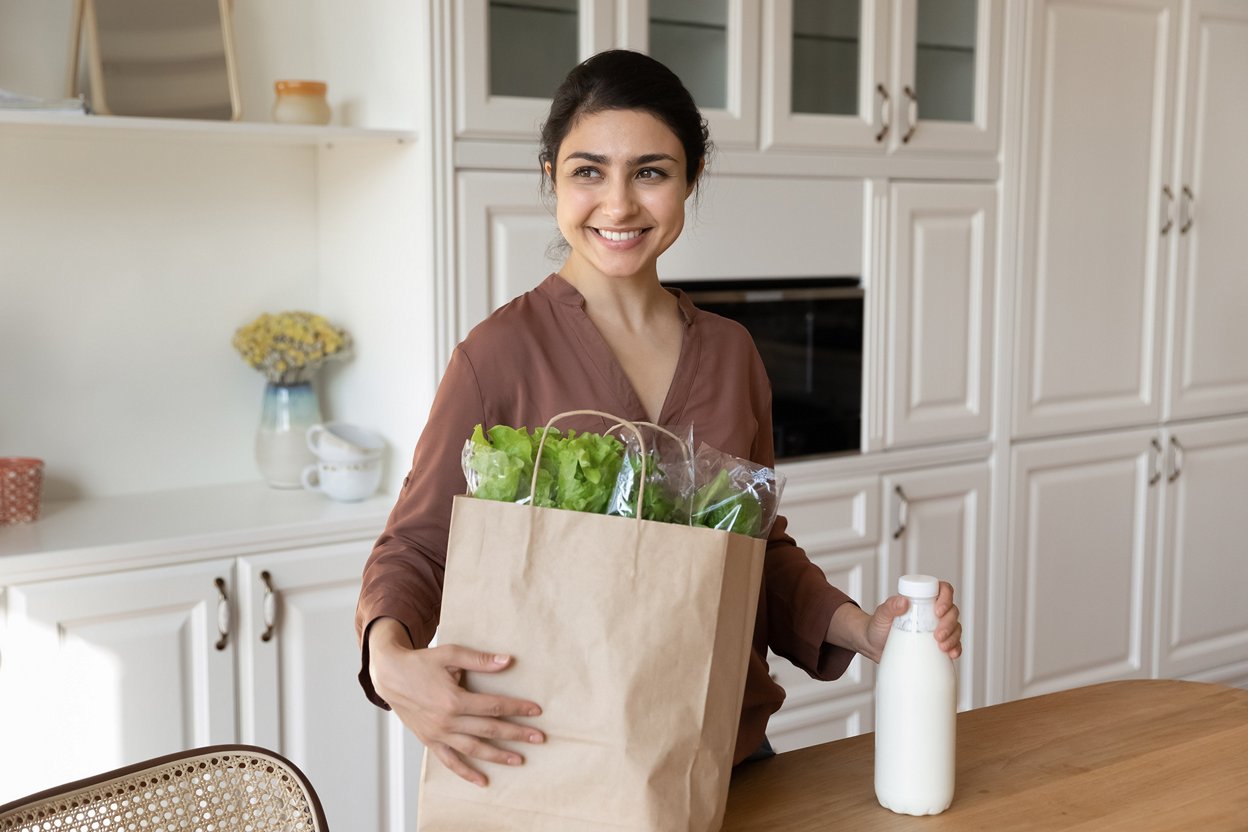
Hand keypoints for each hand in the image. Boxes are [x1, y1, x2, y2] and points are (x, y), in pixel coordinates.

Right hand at [368, 618, 544, 786]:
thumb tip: (508, 661)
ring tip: (520, 760)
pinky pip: (450, 762)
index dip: (517, 708)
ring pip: (473, 749)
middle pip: (489, 730)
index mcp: (454, 699)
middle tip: (539, 738)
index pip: (494, 706)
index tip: (536, 711)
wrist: (390, 676)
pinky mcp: (430, 741)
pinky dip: (466, 773)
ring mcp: (438, 734)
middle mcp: (447, 721)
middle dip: (517, 734)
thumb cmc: (421, 662)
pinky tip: (483, 780)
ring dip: (498, 756)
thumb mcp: (450, 654)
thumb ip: (479, 660)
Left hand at [838, 581, 961, 662]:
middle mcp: (933, 611)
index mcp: (922, 599)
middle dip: (949, 623)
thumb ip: (890, 606)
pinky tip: (952, 654)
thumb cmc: (878, 626)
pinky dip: (956, 648)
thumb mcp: (882, 614)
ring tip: (941, 646)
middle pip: (952, 611)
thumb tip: (904, 601)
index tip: (938, 611)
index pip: (943, 590)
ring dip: (953, 637)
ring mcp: (937, 628)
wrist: (874, 646)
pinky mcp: (938, 644)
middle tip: (937, 635)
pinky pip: (954, 644)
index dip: (946, 598)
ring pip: (956, 628)